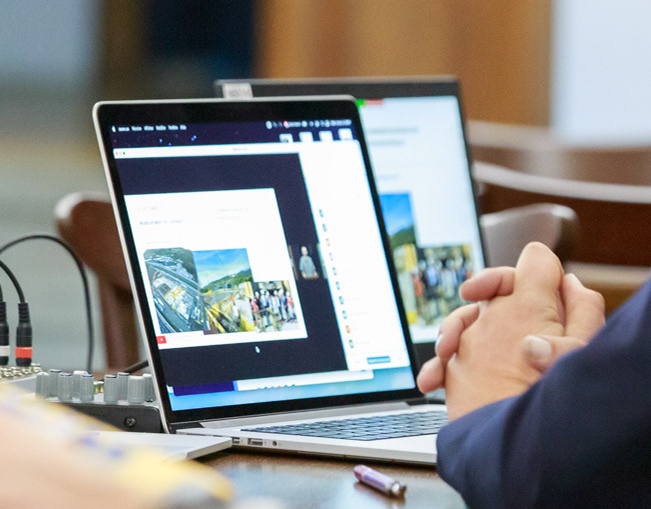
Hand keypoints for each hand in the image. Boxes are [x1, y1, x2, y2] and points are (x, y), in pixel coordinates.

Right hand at [442, 243, 603, 418]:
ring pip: (465, 332)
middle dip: (461, 318)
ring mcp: (497, 356)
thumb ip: (572, 331)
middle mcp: (520, 333)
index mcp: (548, 320)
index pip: (521, 281)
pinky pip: (451, 362)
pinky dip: (437, 369)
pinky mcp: (476, 376)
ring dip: (445, 343)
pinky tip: (431, 382)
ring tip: (441, 365)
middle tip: (450, 339)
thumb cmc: (561, 407)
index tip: (471, 293)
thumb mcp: (579, 362)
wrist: (522, 452)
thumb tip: (535, 333)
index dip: (494, 280)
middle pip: (487, 305)